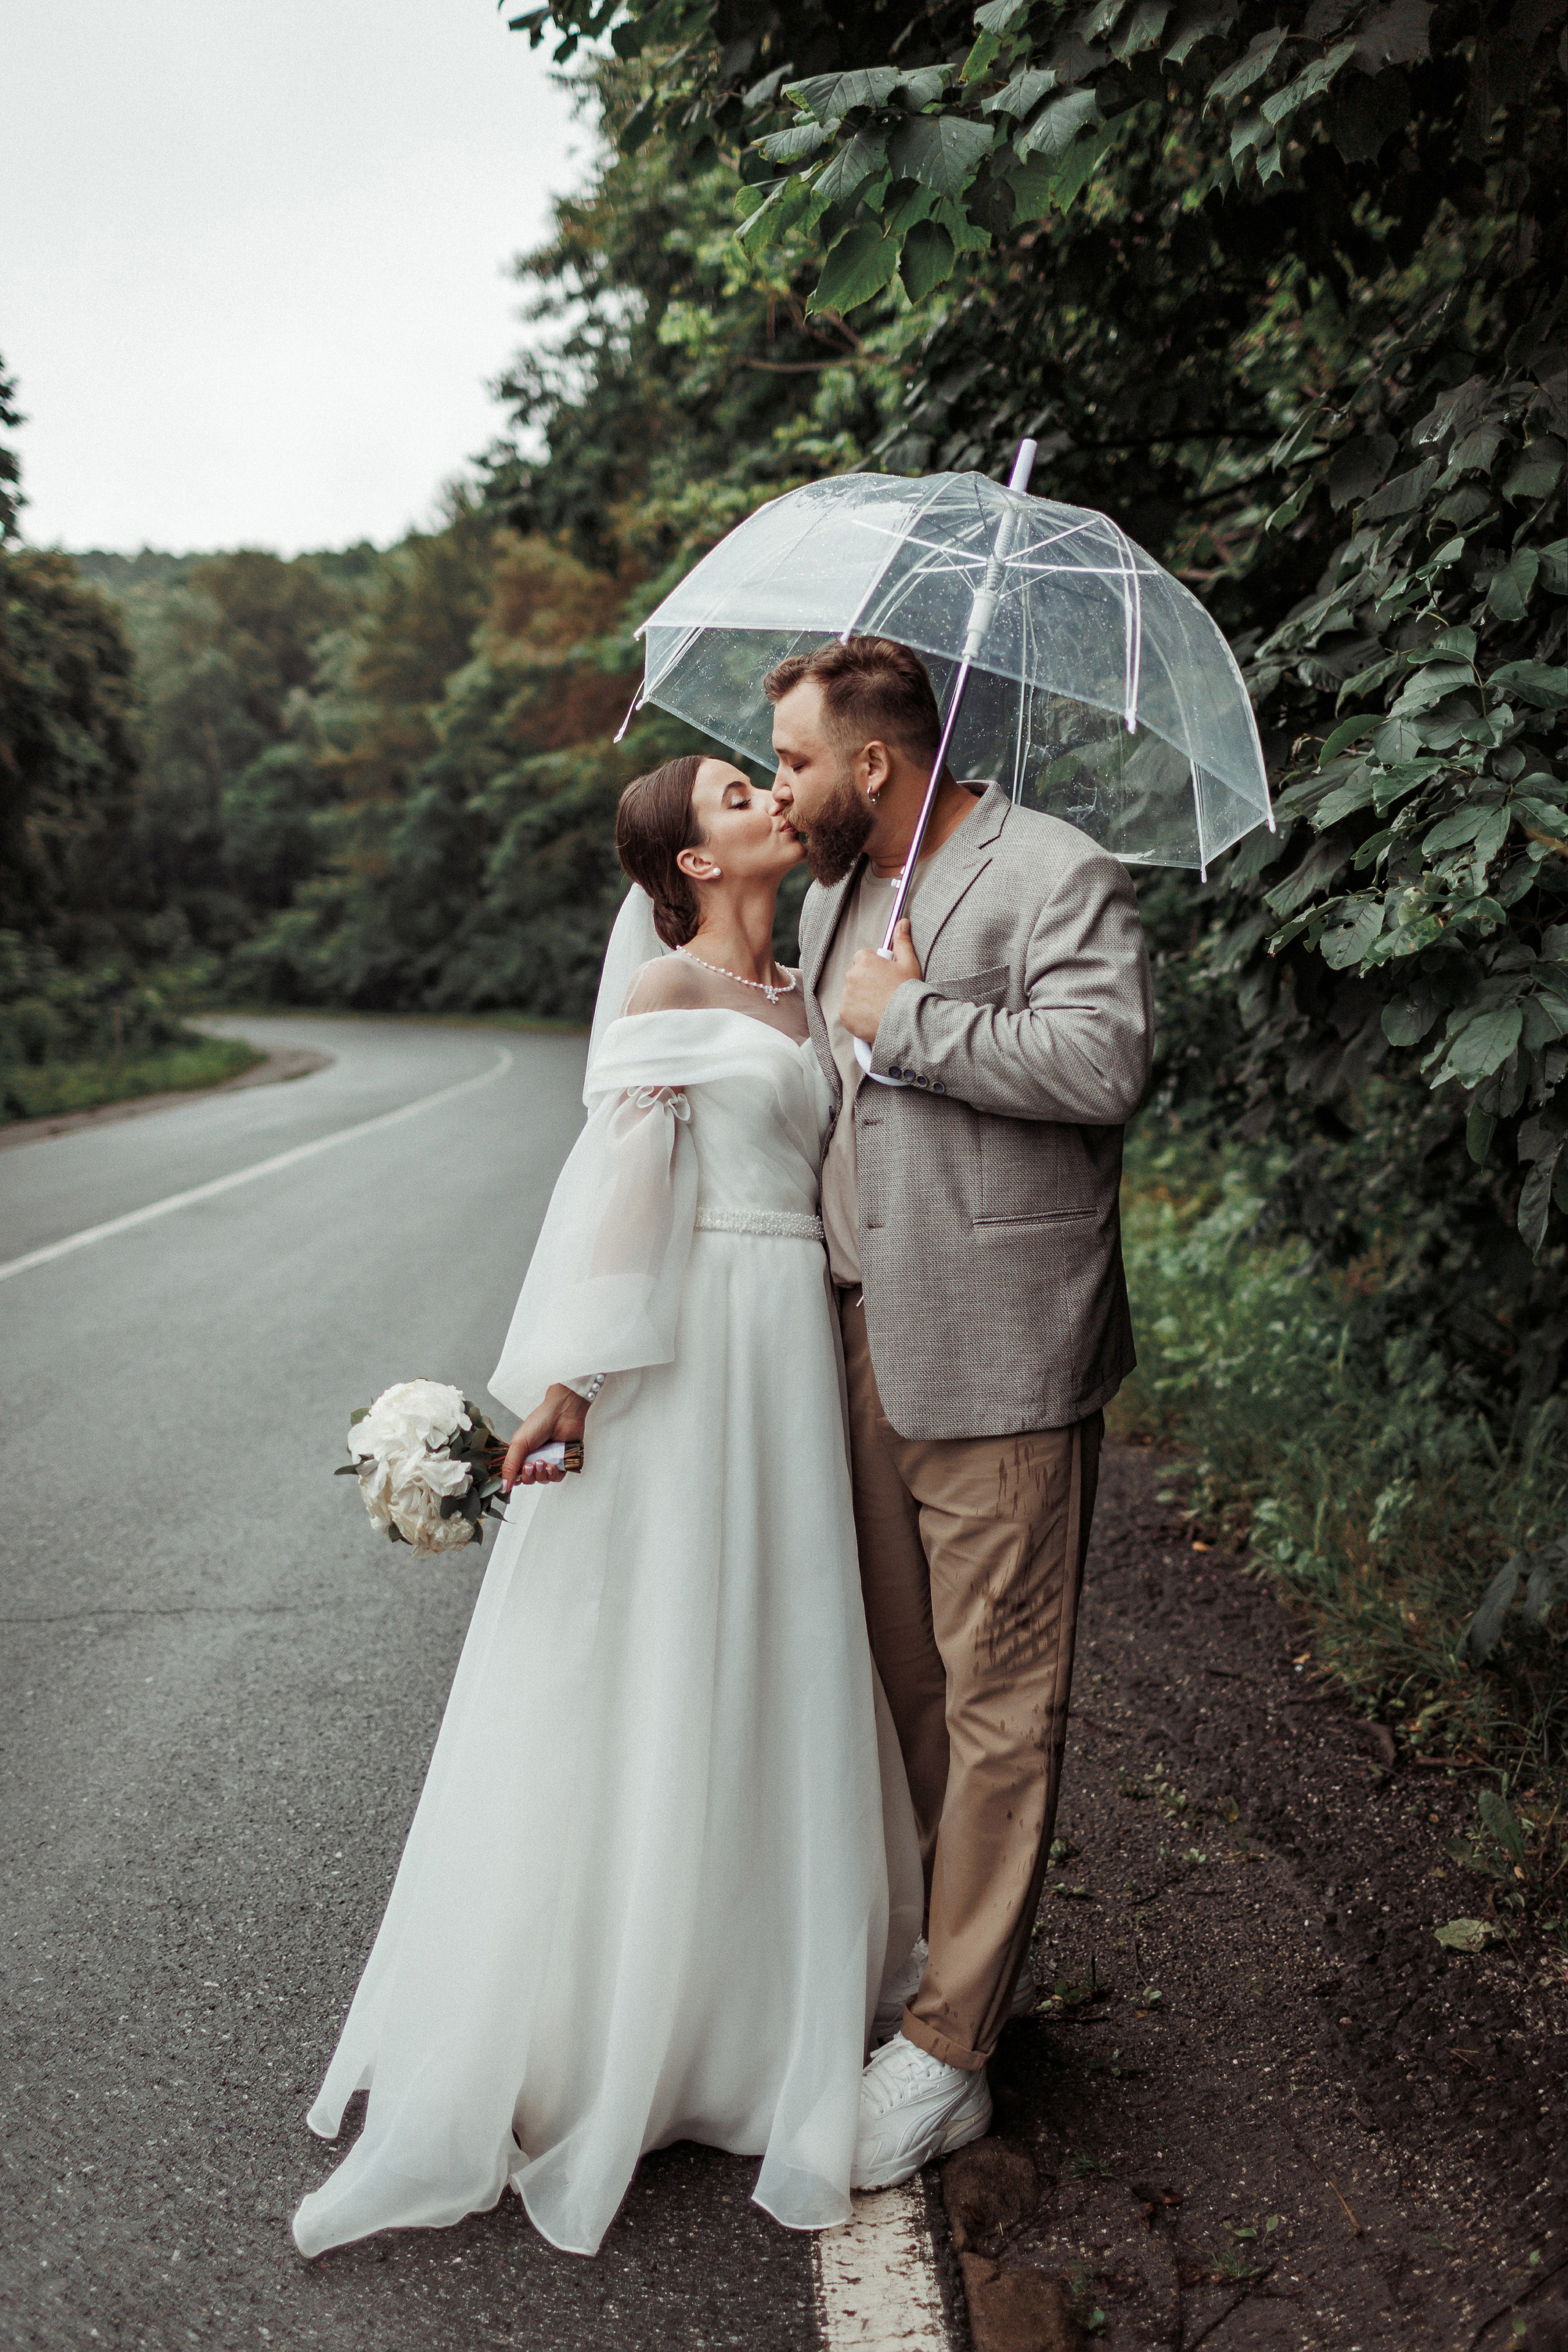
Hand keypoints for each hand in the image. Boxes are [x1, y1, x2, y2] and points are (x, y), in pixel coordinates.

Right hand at [502, 1384, 588, 1489]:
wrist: (563, 1413)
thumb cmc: (540, 1422)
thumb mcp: (519, 1443)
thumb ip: (510, 1465)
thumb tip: (503, 1486)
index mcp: (521, 1453)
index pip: (514, 1474)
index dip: (514, 1478)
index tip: (515, 1476)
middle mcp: (534, 1458)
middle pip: (528, 1480)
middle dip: (528, 1476)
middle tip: (530, 1465)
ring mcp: (548, 1461)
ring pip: (542, 1480)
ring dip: (541, 1475)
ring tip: (542, 1462)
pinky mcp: (563, 1463)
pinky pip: (556, 1478)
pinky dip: (553, 1474)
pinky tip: (552, 1465)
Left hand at [839, 919, 922, 1044]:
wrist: (905, 1021)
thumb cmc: (908, 991)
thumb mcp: (909, 963)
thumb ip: (902, 941)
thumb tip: (902, 922)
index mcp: (865, 961)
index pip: (862, 957)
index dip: (874, 966)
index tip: (884, 976)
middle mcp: (851, 976)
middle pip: (855, 975)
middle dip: (866, 982)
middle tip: (884, 993)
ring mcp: (846, 996)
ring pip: (851, 993)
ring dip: (861, 998)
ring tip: (879, 1006)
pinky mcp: (844, 1014)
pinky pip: (848, 1011)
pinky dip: (857, 1014)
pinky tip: (872, 1016)